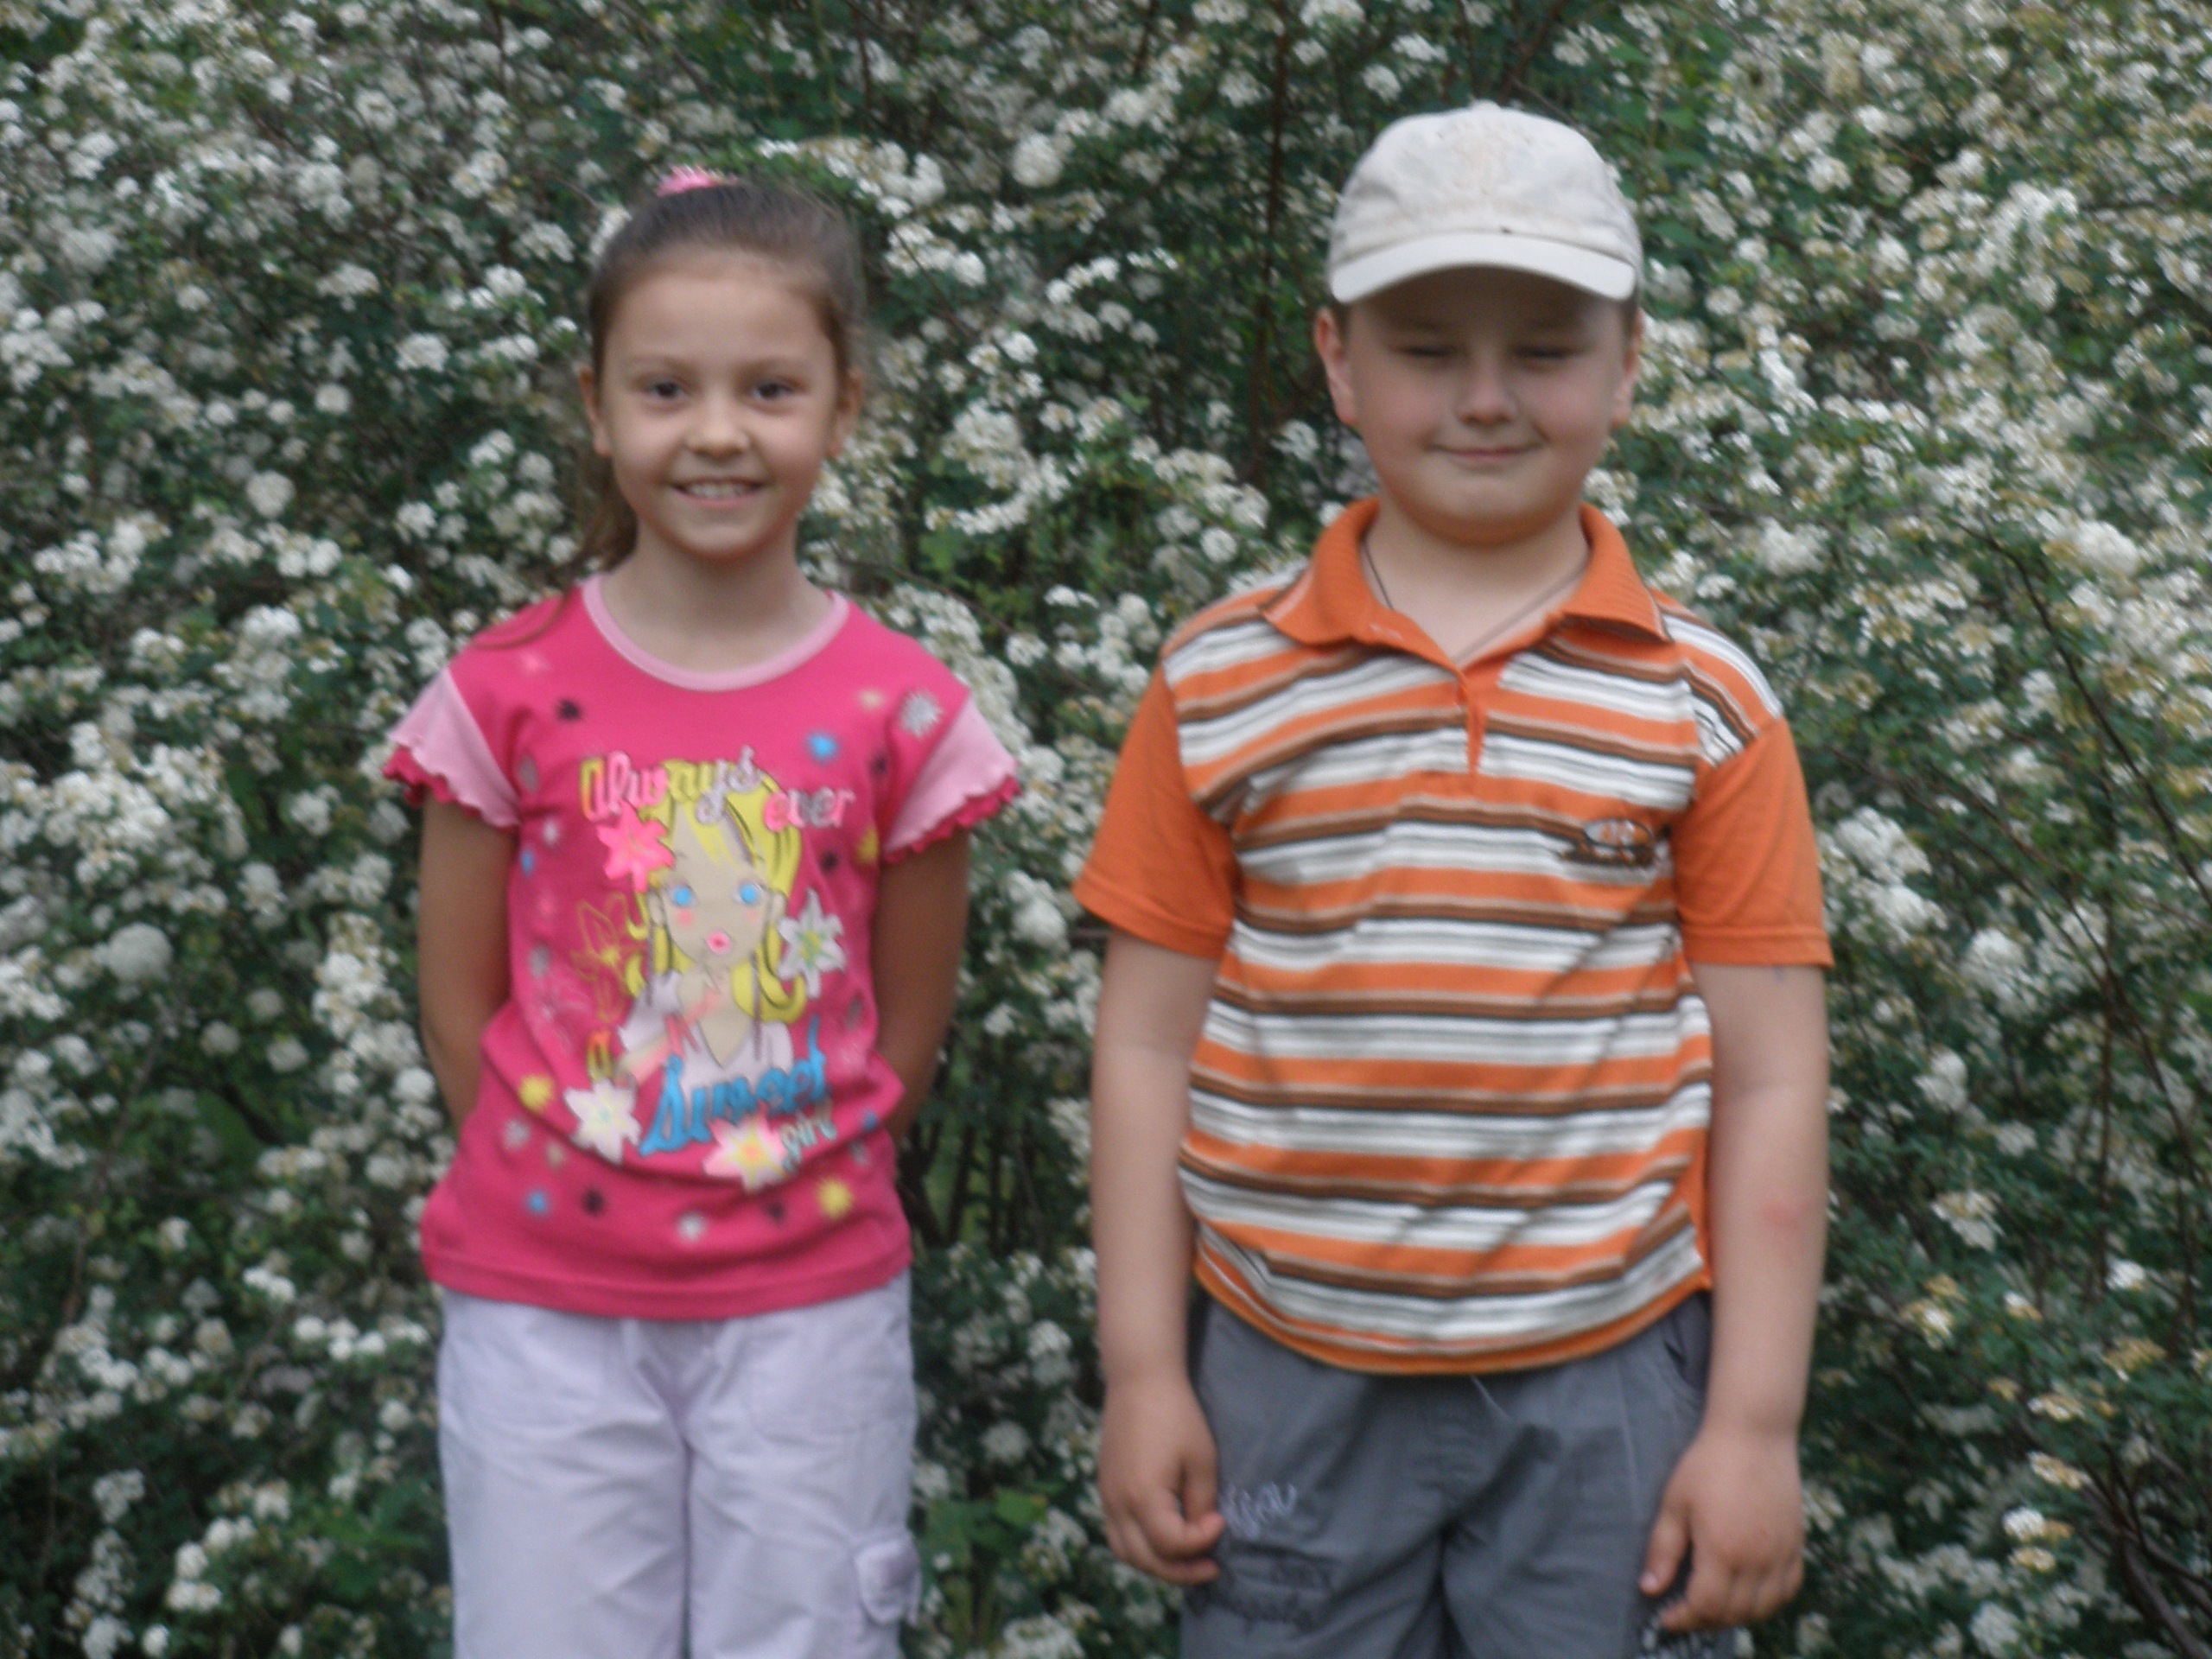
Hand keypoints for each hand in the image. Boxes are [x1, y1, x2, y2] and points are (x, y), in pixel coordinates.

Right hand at [1098, 1367, 1225, 1584]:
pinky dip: (1140, 1545)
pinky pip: (1117, 1533)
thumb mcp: (1201, 1459)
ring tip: (1186, 1560)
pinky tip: (1164, 1538)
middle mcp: (1117, 1504)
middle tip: (1210, 1567)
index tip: (1221, 1521)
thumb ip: (1201, 1502)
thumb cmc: (1176, 1415)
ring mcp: (1106, 1497)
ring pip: (1124, 1552)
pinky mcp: (1104, 1488)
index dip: (1201, 1542)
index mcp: (1142, 1497)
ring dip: (1155, 1564)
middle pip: (1144, 1560)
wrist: (1140, 1379)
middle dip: (1180, 1571)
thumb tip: (1200, 1530)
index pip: (1171, 1544)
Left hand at [1641, 1422, 1804, 1630]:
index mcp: (1723, 1551)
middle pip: (1734, 1613)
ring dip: (1737, 1615)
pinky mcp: (1796, 1544)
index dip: (1684, 1620)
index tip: (1667, 1619)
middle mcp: (1757, 1560)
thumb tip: (1650, 1588)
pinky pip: (1788, 1589)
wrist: (1754, 1435)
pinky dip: (1769, 1602)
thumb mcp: (1675, 1504)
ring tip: (1714, 1606)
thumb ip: (1663, 1550)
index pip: (1705, 1607)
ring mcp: (1781, 1554)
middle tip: (1686, 1613)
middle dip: (1706, 1621)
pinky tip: (1750, 1594)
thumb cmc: (1708, 1465)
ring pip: (1764, 1608)